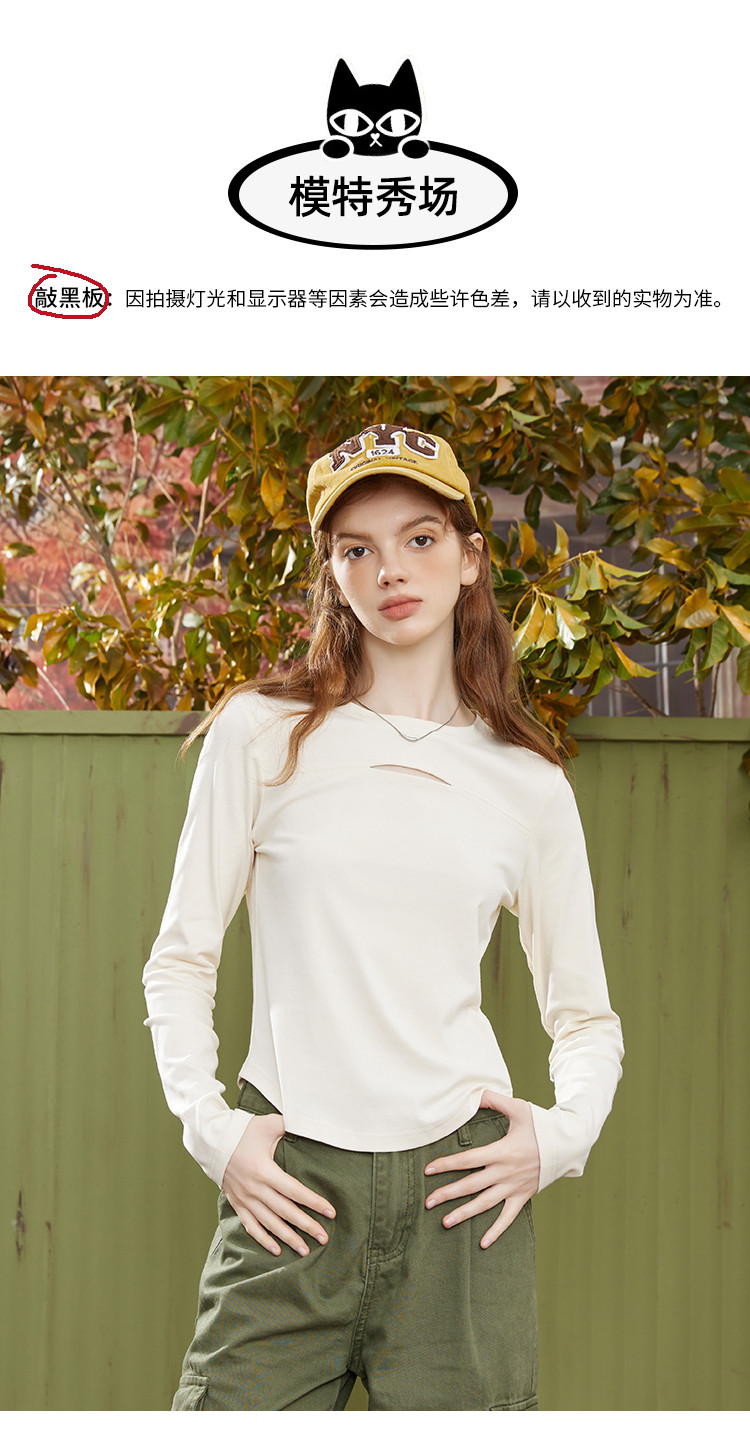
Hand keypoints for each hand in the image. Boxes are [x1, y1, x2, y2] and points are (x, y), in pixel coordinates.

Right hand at [221, 1113, 335, 1257]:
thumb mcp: (267, 1124)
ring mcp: (245, 1199)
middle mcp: (255, 1188)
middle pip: (285, 1211)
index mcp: (264, 1170)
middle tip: (324, 1238)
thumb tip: (308, 1124)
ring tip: (305, 1250)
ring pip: (270, 1223)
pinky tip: (276, 1250)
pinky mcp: (237, 1204)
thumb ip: (289, 1125)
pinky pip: (251, 1226)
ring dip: (288, 1238)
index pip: (294, 1191)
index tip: (330, 1212)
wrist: (212, 1142)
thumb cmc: (243, 1131)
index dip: (313, 1202)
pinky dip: (263, 1240)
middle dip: (306, 1225)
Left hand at [424, 1092, 540, 1248]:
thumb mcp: (519, 1108)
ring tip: (445, 1223)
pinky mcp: (523, 1196)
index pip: (468, 1160)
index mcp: (502, 1151)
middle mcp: (506, 1172)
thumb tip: (474, 1093)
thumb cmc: (542, 1125)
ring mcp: (514, 1187)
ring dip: (465, 1214)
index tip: (428, 1170)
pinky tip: (483, 1244)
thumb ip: (495, 1100)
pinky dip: (496, 1231)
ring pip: (485, 1203)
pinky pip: (508, 1217)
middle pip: (471, 1185)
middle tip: (428, 1202)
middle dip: (448, 1194)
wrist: (568, 1145)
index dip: (447, 1164)